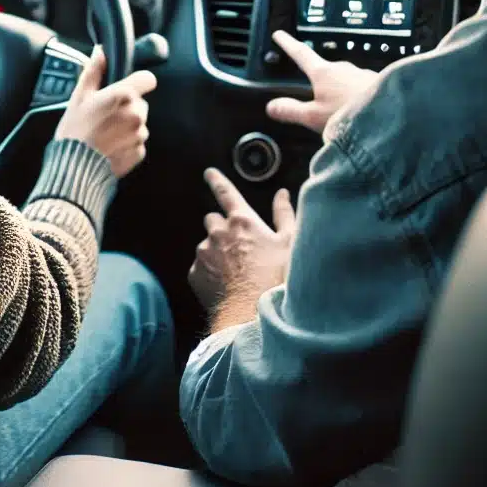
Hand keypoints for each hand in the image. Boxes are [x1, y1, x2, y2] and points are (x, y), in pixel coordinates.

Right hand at [55, 46, 156, 178]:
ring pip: (139, 123)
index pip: (148, 79)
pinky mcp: (139, 153)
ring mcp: (139, 135)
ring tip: (105, 132)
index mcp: (123, 96)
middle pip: (140, 103)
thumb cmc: (75, 131)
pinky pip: (137, 142)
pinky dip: (127, 143)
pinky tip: (109, 145)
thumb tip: (101, 52)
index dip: (138, 82)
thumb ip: (94, 71)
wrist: (75, 167)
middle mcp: (136, 114)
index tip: (127, 88)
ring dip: (127, 125)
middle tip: (105, 115)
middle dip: (127, 107)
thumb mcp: (79, 96)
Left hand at [188, 168, 295, 312]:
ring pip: (207, 244)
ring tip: (236, 271)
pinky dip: (210, 271)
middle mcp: (218, 232)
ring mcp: (204, 252)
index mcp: (241, 221)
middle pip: (213, 220)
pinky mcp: (195, 272)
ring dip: (217, 252)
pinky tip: (226, 283)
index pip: (225, 192)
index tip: (209, 173)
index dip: (217, 180)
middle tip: (238, 246)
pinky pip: (200, 266)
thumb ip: (284, 214)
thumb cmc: (276, 278)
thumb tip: (282, 194)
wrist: (254, 314)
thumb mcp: (290, 244)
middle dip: (222, 228)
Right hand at [266, 30, 377, 135]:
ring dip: (341, 90)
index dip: (288, 44)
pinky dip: (357, 97)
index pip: (300, 54)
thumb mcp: (314, 117)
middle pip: (325, 69)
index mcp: (323, 73)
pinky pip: (362, 88)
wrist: (393, 116)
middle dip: (319, 78)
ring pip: (346, 80)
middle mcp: (343, 68)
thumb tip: (271, 106)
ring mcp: (363, 74)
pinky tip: (360, 110)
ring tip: (340, 109)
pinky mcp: (381, 83)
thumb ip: (291, 110)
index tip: (280, 34)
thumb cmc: (349, 114)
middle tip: (315, 91)